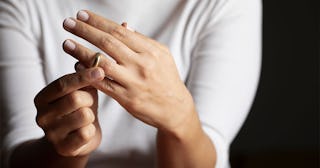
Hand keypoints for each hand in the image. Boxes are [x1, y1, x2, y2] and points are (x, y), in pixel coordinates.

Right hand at [34, 67, 104, 156]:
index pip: (63, 84)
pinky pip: (86, 133)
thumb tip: (90, 59)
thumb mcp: (80, 90)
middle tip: (88, 102)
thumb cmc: (79, 109)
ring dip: (91, 115)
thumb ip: (83, 76)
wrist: (77, 139)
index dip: (83, 77)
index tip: (100, 70)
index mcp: (42, 98)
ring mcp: (51, 134)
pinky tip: (85, 130)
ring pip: (84, 115)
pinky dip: (91, 130)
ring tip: (86, 117)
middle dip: (89, 99)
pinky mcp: (63, 148)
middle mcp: (41, 116)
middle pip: (75, 99)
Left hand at [62, 10, 195, 136]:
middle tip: (68, 23)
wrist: (175, 108)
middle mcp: (141, 64)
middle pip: (108, 43)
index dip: (98, 22)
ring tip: (66, 43)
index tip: (81, 15)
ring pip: (102, 64)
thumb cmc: (167, 79)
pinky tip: (76, 66)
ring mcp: (133, 82)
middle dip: (85, 31)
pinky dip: (88, 75)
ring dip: (81, 52)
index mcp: (150, 51)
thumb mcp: (161, 55)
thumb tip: (123, 26)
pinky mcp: (127, 99)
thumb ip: (141, 41)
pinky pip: (103, 84)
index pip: (119, 32)